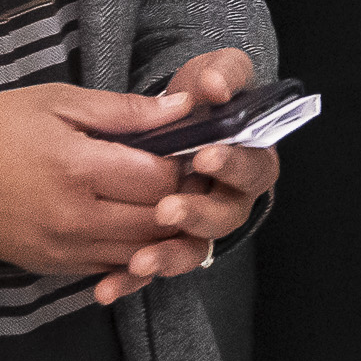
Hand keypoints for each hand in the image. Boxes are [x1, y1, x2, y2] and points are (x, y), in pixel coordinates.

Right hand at [0, 77, 206, 278]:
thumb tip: (185, 108)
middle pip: (158, 220)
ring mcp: (62, 250)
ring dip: (162, 230)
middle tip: (190, 176)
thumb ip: (124, 109)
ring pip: (139, 252)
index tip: (190, 148)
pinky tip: (134, 224)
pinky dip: (131, 251)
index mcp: (78, 168)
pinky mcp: (50, 268)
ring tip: (168, 200)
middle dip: (181, 199)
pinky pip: (109, 268)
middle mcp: (74, 218)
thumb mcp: (57, 100)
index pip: (161, 179)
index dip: (185, 164)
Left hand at [94, 49, 282, 304]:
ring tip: (139, 261)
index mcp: (249, 159)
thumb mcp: (214, 72)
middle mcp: (229, 197)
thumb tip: (215, 86)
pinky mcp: (165, 242)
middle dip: (197, 215)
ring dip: (168, 257)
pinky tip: (106, 289)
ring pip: (192, 250)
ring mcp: (197, 224)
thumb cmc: (200, 91)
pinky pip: (153, 267)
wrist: (172, 113)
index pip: (253, 170)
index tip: (204, 156)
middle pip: (226, 217)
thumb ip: (223, 73)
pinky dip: (131, 281)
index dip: (232, 166)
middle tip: (167, 210)